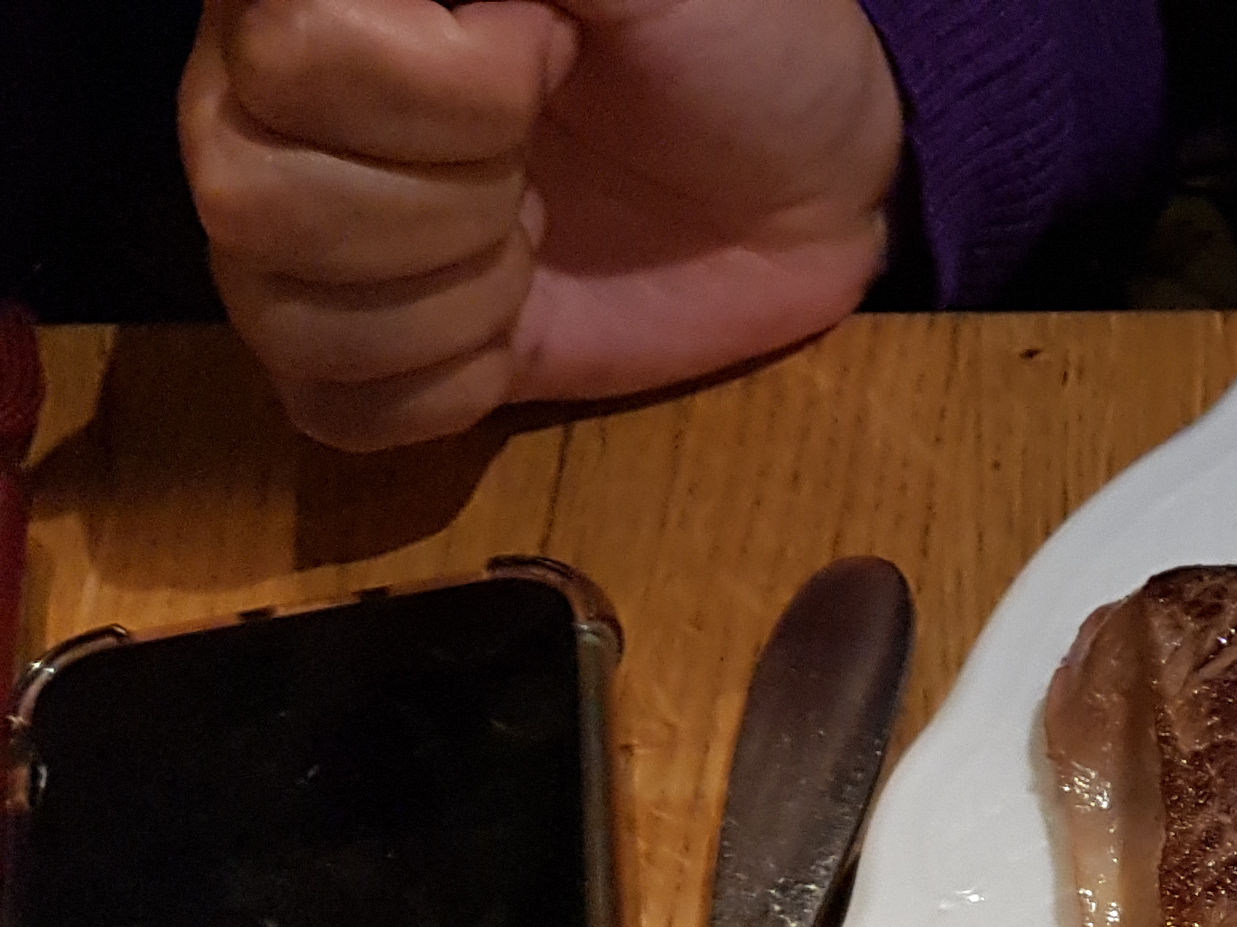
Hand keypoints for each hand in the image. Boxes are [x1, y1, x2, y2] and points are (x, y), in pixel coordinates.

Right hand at [182, 0, 904, 450]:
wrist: (807, 176)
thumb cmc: (734, 35)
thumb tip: (467, 9)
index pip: (287, 63)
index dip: (450, 91)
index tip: (549, 51)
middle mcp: (261, 101)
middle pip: (258, 200)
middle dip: (458, 200)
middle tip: (539, 159)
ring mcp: (301, 232)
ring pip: (285, 313)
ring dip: (461, 294)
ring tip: (535, 231)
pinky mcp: (363, 351)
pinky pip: (331, 405)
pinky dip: (450, 385)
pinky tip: (516, 325)